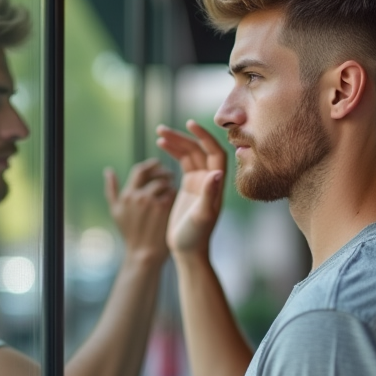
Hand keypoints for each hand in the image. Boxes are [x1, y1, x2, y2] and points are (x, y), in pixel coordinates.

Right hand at [104, 159, 175, 265]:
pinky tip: (174, 200)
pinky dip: (174, 194)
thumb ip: (111, 190)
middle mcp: (138, 196)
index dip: (150, 165)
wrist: (143, 253)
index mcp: (127, 194)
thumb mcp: (116, 211)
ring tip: (171, 190)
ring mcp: (151, 201)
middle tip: (169, 176)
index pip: (140, 170)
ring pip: (165, 183)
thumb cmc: (130, 233)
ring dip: (170, 184)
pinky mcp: (164, 207)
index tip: (158, 165)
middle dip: (163, 172)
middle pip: (155, 174)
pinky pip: (172, 192)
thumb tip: (108, 171)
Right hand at [156, 120, 226, 257]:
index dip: (204, 137)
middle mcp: (210, 179)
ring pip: (189, 154)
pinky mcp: (189, 186)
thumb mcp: (202, 215)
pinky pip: (183, 163)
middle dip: (182, 137)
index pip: (215, 152)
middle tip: (161, 129)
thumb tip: (217, 173)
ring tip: (158, 133)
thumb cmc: (196, 236)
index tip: (190, 124)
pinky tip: (161, 146)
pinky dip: (173, 152)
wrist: (188, 251)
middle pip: (199, 150)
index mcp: (216, 184)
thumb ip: (209, 194)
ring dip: (176, 142)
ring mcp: (199, 182)